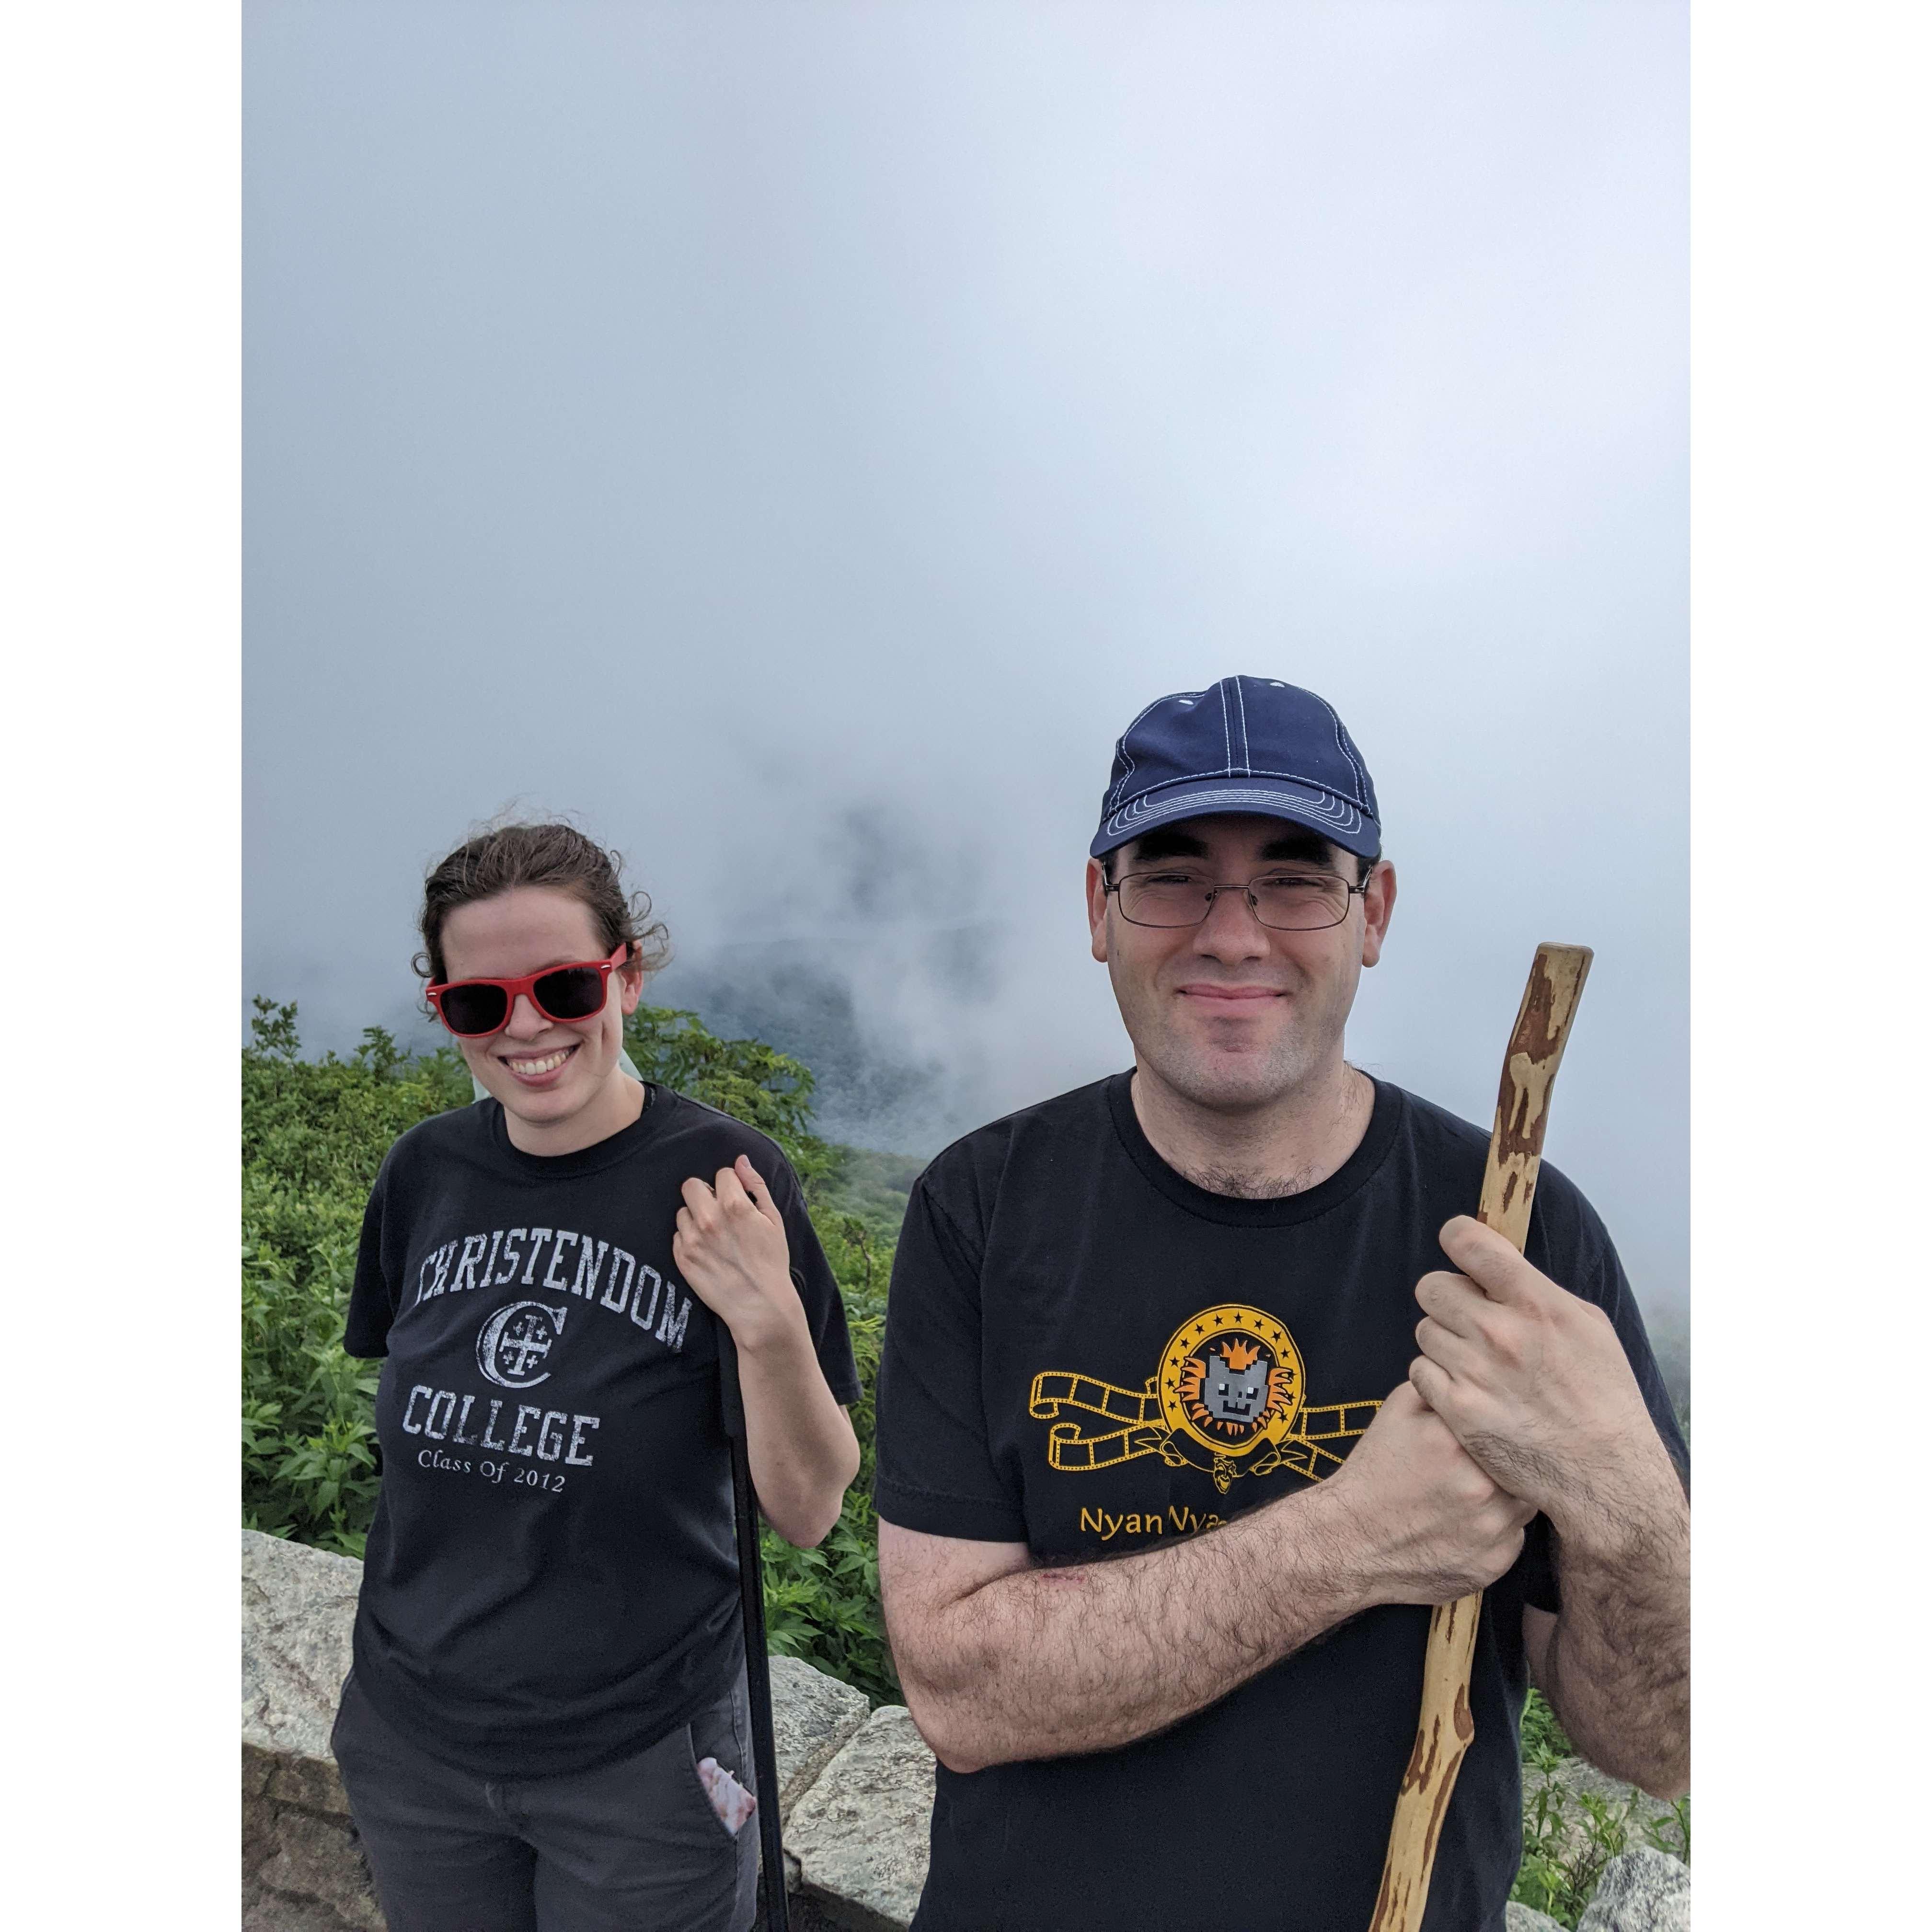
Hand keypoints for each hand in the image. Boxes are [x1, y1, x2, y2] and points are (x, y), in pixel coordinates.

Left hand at [673, 1156, 801, 1350]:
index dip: (732, 1184)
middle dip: (705, 1192)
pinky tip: (707, 1251)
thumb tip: (741, 1160)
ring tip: (713, 1234)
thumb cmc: (771, 1261)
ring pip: (683, 1211)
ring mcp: (692, 1239)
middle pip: (691, 1185)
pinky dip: (689, 1238)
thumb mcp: (773, 1219)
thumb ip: (756, 1185)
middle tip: (717, 1209)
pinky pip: (677, 1235)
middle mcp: (709, 1218)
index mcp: (734, 1205)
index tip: (737, 1198)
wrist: (759, 1305)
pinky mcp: (682, 1258)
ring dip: (695, 1217)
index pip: (722, 1174)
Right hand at [1322, 1380, 1535, 1605]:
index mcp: (1456, 1442)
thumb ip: (1442, 1388)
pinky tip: (1462, 1528)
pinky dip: (1495, 1534)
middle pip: (1520, 1468)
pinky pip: (1512, 1542)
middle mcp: (1480, 1488)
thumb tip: (1481, 1378)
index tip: (1483, 1439)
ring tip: (1465, 1498)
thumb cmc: (1375, 1472)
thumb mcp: (1397, 1411)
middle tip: (1473, 1470)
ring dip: (1503, 1500)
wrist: (1348, 1540)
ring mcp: (1489, 1533)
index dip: (1498, 1432)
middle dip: (1502, 1467)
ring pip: (1523, 1505)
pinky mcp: (1492, 1566)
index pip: (1507, 1427)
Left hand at [1409, 1216, 1673, 1542]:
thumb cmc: (1603, 1395)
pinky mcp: (1457, 1409)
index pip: (1469, 1242)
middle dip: (1448, 1298)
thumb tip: (1497, 1263)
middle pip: (1431, 1286)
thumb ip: (1537, 1290)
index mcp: (1535, 1303)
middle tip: (1469, 1319)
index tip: (1460, 1247)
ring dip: (1444, 1341)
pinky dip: (1437, 1378)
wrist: (1604, 1472)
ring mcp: (1475, 1372)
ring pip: (1425, 1330)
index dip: (1458, 1238)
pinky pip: (1420, 1371)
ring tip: (1476, 1362)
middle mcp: (1500, 1332)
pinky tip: (1466, 1390)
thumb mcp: (1587, 1325)